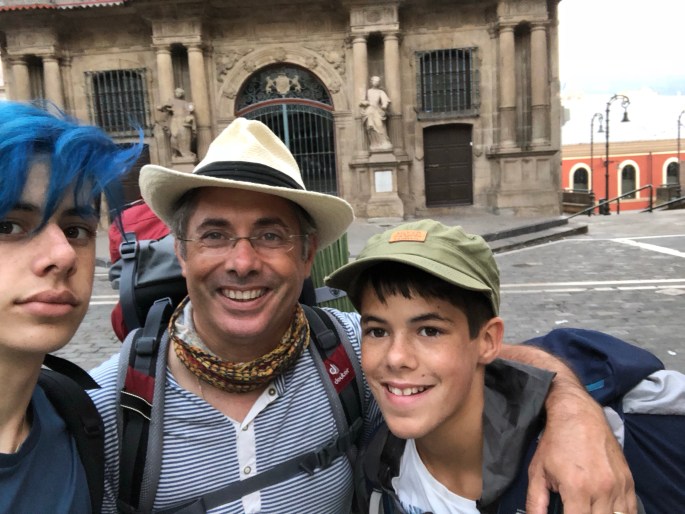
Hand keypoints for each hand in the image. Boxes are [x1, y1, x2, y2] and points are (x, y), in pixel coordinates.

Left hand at [526, 385, 636, 513]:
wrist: (578, 415)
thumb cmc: (555, 442)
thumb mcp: (537, 471)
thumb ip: (536, 502)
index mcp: (577, 488)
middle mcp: (602, 490)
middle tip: (575, 510)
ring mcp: (619, 486)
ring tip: (587, 510)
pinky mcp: (629, 482)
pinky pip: (630, 511)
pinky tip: (606, 511)